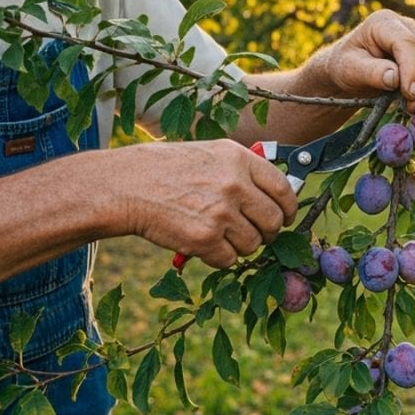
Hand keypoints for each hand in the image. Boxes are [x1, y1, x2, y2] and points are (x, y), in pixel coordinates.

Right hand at [115, 140, 297, 268]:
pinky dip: (219, 258)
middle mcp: (235, 184)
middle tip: (253, 233)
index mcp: (239, 160)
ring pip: (253, 244)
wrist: (125, 186)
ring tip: (218, 234)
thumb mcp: (210, 154)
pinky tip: (202, 244)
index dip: (288, 208)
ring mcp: (221, 213)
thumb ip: (243, 171)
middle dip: (267, 232)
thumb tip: (276, 194)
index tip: (285, 217)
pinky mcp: (205, 239)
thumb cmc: (165, 170)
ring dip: (240, 246)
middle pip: (274, 221)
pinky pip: (230, 259)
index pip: (284, 189)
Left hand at [306, 10, 414, 112]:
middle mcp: (407, 26)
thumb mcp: (350, 70)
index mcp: (383, 22)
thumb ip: (371, 72)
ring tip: (414, 108)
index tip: (410, 95)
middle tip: (410, 107)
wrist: (351, 72)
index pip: (407, 42)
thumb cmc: (346, 67)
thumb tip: (395, 79)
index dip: (413, 69)